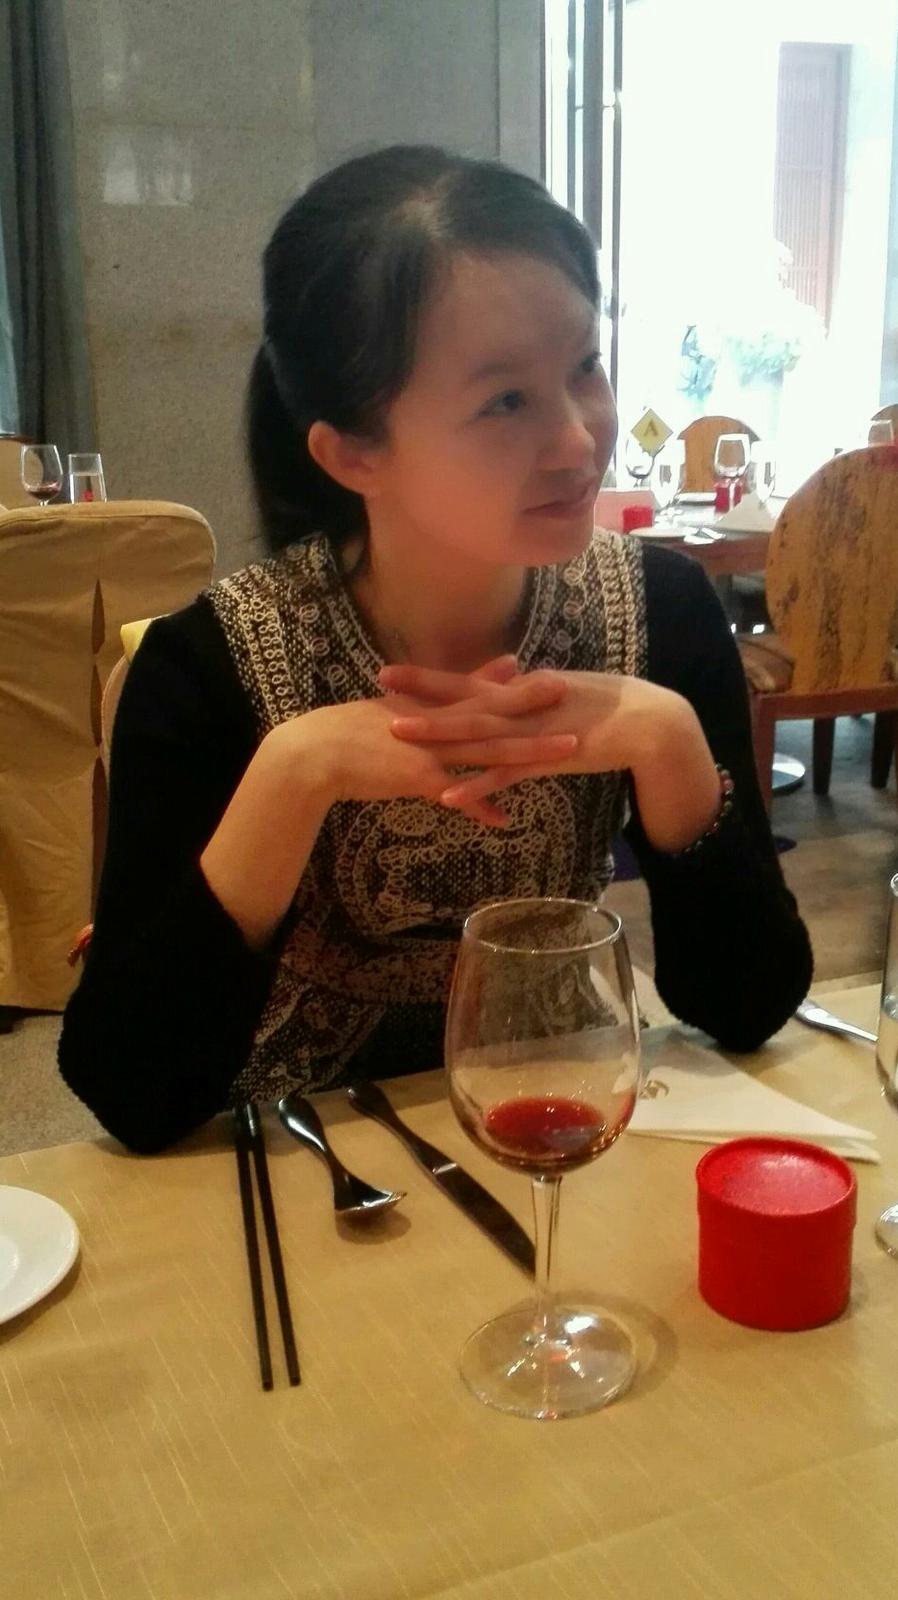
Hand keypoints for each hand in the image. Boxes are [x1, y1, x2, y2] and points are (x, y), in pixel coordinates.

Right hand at [273, 658, 577, 828]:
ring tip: (566, 751)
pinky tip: (506, 819)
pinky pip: (455, 794)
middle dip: (535, 705)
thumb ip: (433, 702)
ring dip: (528, 751)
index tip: (556, 677)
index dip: (519, 688)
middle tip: (572, 694)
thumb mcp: (398, 710)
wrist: (317, 753)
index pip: (481, 695)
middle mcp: (436, 723)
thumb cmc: (356, 734)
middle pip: (494, 714)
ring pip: (487, 749)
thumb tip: (445, 702)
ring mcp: (429, 749)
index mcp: (432, 708)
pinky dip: (480, 806)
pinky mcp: (414, 777)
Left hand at [381, 663, 721, 850]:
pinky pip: (506, 776)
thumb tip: (509, 692)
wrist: (649, 722)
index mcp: (525, 689)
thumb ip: (531, 697)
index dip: (428, 679)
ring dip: (438, 735)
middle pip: (463, 700)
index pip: (468, 682)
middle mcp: (524, 705)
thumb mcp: (562, 694)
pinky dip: (477, 786)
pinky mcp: (548, 760)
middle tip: (378, 685)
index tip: (390, 671)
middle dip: (420, 694)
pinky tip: (449, 796)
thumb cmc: (609, 707)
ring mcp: (533, 733)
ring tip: (399, 734)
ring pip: (477, 734)